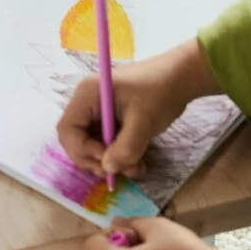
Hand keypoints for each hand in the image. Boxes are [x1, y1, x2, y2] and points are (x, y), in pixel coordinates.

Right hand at [57, 39, 219, 180]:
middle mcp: (88, 102)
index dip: (82, 150)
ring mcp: (100, 111)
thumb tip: (108, 169)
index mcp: (88, 94)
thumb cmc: (160, 92)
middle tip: (118, 173)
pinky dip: (119, 156)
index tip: (106, 162)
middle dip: (96, 160)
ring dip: (111, 162)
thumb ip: (125, 149)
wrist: (182, 77)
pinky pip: (107, 142)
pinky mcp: (112, 119)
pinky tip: (138, 162)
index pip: (68, 129)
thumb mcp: (143, 122)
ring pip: (93, 145)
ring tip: (135, 169)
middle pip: (77, 139)